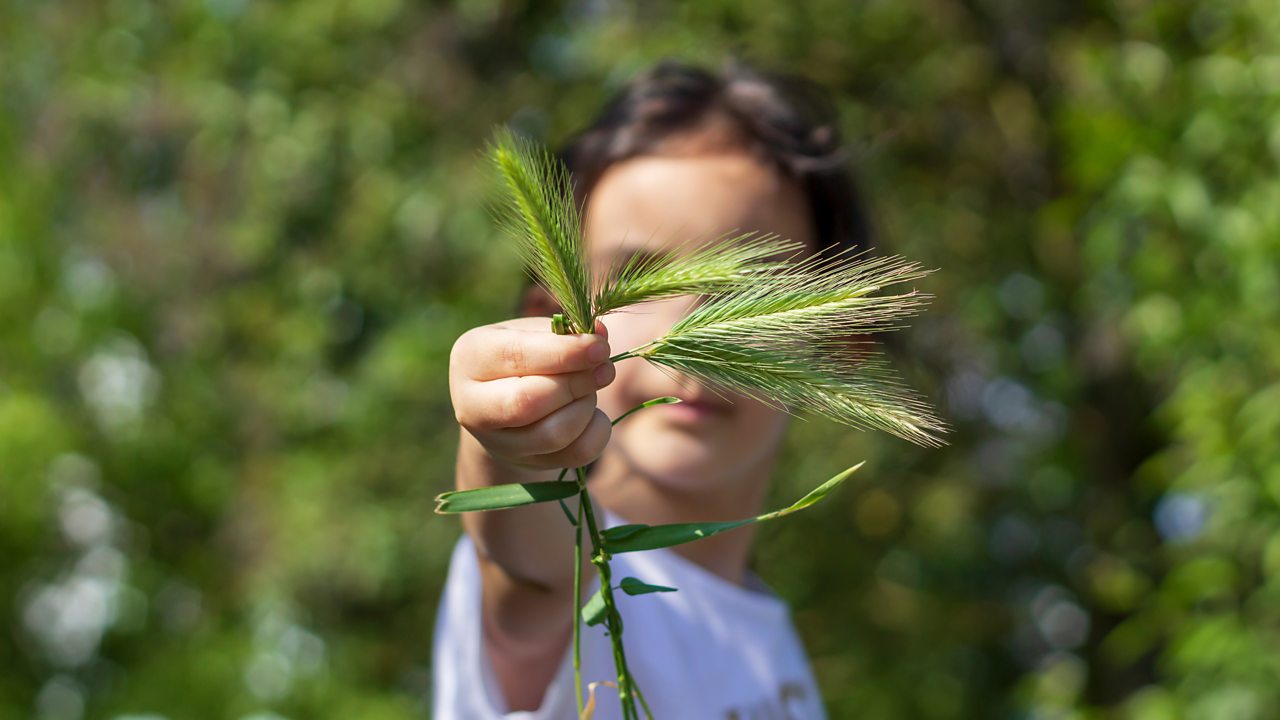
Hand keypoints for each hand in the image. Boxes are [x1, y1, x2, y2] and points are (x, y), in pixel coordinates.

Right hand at [449, 317, 613, 470]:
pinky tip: (592, 413)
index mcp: (470, 357)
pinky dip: (597, 430)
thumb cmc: (523, 356)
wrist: (506, 403)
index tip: (599, 348)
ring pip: (553, 433)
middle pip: (527, 401)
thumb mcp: (535, 333)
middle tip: (604, 369)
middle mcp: (472, 405)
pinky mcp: (527, 462)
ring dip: (586, 407)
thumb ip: (565, 331)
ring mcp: (497, 442)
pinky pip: (576, 454)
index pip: (515, 355)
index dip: (563, 352)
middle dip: (576, 383)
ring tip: (591, 388)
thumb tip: (600, 335)